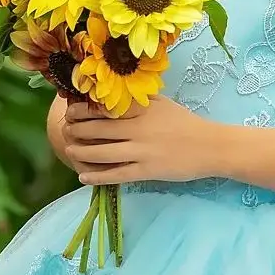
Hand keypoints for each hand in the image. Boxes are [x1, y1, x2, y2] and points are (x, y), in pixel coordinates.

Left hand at [62, 96, 219, 184]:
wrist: (210, 146)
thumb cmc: (185, 123)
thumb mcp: (162, 103)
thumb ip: (138, 101)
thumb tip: (113, 97)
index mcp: (142, 109)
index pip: (105, 108)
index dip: (83, 110)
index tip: (70, 111)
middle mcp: (138, 129)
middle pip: (98, 130)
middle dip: (77, 131)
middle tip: (65, 131)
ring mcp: (142, 151)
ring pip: (103, 153)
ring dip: (82, 153)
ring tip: (70, 152)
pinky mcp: (146, 171)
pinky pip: (116, 175)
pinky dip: (97, 176)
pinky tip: (83, 177)